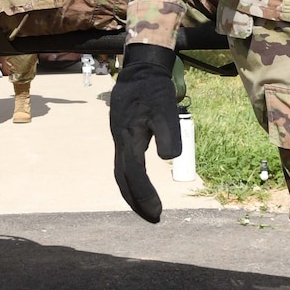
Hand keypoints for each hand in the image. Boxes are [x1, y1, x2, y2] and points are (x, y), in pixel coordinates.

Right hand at [108, 43, 182, 222]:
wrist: (140, 69)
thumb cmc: (154, 89)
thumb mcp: (166, 109)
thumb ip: (168, 133)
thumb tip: (169, 159)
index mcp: (129, 137)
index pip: (135, 173)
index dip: (145, 194)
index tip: (158, 212)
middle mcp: (121, 141)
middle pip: (123, 178)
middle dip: (136, 201)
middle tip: (153, 219)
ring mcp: (120, 138)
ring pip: (121, 172)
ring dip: (132, 193)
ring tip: (147, 209)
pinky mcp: (123, 135)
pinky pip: (124, 163)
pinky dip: (131, 179)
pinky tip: (140, 184)